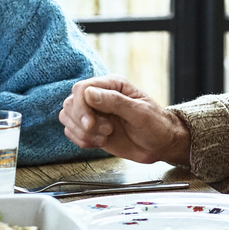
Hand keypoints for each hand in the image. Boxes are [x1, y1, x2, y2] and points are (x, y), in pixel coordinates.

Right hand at [59, 75, 190, 165]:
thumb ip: (115, 101)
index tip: (91, 123)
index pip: (81, 89)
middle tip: (106, 131)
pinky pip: (71, 132)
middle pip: (70, 103)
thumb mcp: (140, 112)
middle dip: (82, 122)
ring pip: (67, 118)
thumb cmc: (156, 125)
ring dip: (82, 133)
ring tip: (105, 136)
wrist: (161, 144)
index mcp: (112, 85)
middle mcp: (99, 97)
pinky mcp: (91, 129)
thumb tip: (89, 93)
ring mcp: (94, 114)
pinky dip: (82, 141)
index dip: (81, 107)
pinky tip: (100, 142)